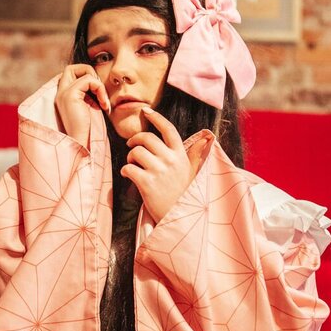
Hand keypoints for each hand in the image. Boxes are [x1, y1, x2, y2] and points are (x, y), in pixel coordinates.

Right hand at [55, 64, 110, 145]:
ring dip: (99, 84)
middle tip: (99, 90)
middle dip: (89, 73)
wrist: (82, 143)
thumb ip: (89, 95)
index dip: (86, 77)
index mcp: (63, 96)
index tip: (98, 94)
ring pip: (83, 71)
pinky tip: (103, 105)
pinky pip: (89, 80)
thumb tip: (98, 83)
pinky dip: (100, 89)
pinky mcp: (70, 95)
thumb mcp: (89, 108)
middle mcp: (60, 93)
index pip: (71, 74)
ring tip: (103, 101)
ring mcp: (63, 93)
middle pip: (71, 68)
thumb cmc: (88, 130)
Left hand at [121, 107, 209, 221]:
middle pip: (146, 138)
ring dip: (130, 157)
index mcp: (180, 155)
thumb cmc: (183, 194)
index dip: (156, 117)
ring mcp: (159, 171)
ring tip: (133, 166)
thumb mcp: (192, 172)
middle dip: (135, 140)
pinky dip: (125, 170)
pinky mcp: (147, 183)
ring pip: (135, 152)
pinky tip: (128, 176)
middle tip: (131, 147)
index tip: (145, 111)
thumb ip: (194, 154)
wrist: (179, 219)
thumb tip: (206, 138)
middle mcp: (170, 160)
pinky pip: (128, 168)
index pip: (168, 129)